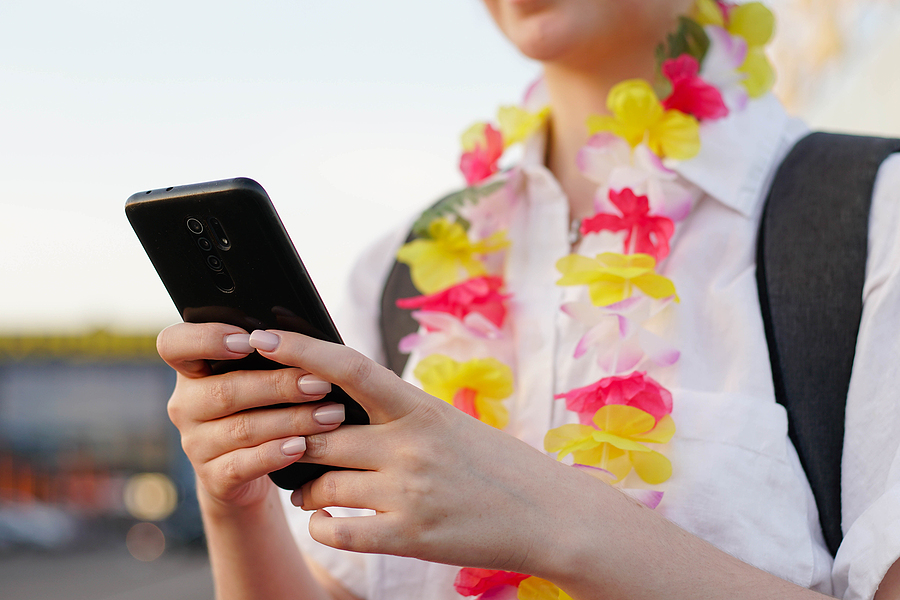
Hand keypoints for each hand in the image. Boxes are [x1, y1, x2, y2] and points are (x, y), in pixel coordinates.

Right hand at [157, 322, 346, 510]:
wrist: (248, 471)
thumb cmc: (261, 408)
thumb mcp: (257, 378)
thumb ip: (268, 356)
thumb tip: (306, 338)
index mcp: (192, 370)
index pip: (174, 344)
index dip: (207, 339)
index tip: (250, 340)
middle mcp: (185, 405)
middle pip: (225, 391)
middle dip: (279, 385)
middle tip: (321, 383)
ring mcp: (195, 444)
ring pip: (241, 428)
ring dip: (291, 420)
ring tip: (330, 414)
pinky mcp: (212, 478)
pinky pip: (243, 465)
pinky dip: (275, 454)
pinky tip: (301, 446)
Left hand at [246, 329, 601, 577]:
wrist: (548, 514)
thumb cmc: (494, 463)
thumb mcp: (449, 423)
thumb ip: (397, 414)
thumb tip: (336, 406)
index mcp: (421, 407)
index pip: (350, 368)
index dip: (302, 351)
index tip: (263, 340)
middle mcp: (411, 445)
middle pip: (319, 436)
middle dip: (290, 441)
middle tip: (281, 443)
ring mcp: (410, 492)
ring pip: (322, 485)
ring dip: (304, 490)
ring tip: (308, 492)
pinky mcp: (410, 536)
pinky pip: (338, 531)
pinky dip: (323, 526)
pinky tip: (328, 522)